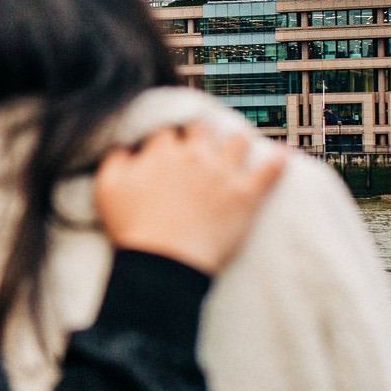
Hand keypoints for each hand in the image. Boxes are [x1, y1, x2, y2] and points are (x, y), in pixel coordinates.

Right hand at [95, 121, 285, 273]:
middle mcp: (195, 155)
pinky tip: (285, 151)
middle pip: (202, 127)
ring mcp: (224, 173)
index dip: (164, 136)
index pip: (166, 129)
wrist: (164, 263)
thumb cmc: (132, 228)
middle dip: (198, 131)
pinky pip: (271, 169)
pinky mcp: (247, 195)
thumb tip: (126, 146)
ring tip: (235, 143)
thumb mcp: (106, 189)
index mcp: (162, 152)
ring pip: (237, 139)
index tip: (164, 145)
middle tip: (197, 140)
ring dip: (234, 139)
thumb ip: (114, 159)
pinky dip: (280, 158)